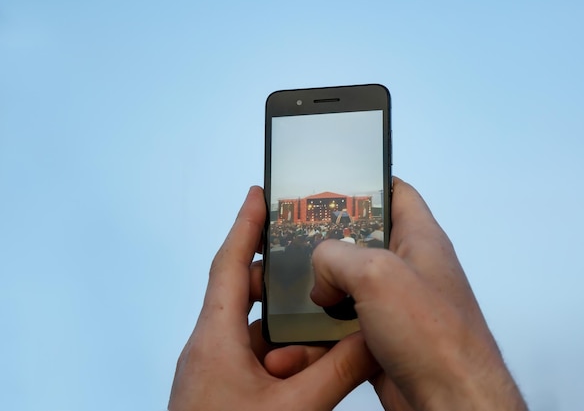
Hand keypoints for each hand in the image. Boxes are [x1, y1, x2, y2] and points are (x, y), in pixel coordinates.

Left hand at [168, 186, 377, 410]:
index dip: (245, 225)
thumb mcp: (295, 410)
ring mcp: (216, 373)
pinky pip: (257, 361)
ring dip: (289, 330)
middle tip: (314, 264)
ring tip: (327, 325)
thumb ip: (338, 371)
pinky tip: (314, 370)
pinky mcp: (225, 394)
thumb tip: (373, 337)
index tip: (259, 194)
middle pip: (246, 296)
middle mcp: (210, 349)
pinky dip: (285, 358)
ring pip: (256, 334)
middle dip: (280, 281)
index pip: (230, 264)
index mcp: (214, 340)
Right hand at [307, 177, 527, 410]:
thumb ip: (338, 257)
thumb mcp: (378, 275)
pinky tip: (305, 330)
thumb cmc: (440, 341)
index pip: (396, 193)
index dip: (366, 182)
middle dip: (329, 242)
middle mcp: (408, 269)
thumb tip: (320, 271)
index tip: (333, 184)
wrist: (450, 403)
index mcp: (419, 240)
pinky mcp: (382, 337)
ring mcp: (395, 305)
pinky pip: (345, 323)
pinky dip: (323, 326)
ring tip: (294, 287)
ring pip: (349, 284)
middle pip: (362, 240)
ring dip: (321, 288)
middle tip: (298, 238)